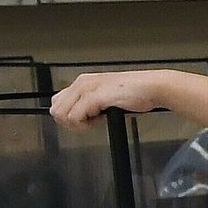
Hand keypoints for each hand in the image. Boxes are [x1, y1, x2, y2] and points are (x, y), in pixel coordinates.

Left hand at [50, 68, 207, 127]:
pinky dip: (85, 124)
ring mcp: (86, 89)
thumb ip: (93, 105)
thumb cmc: (136, 94)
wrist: (152, 87)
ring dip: (77, 124)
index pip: (58, 102)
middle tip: (90, 123)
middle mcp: (81, 83)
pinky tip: (99, 121)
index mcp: (83, 82)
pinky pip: (75, 117)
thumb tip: (85, 118)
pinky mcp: (93, 97)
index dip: (69, 116)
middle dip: (70, 122)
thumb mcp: (108, 98)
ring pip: (62, 114)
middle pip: (56, 109)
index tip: (87, 121)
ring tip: (96, 122)